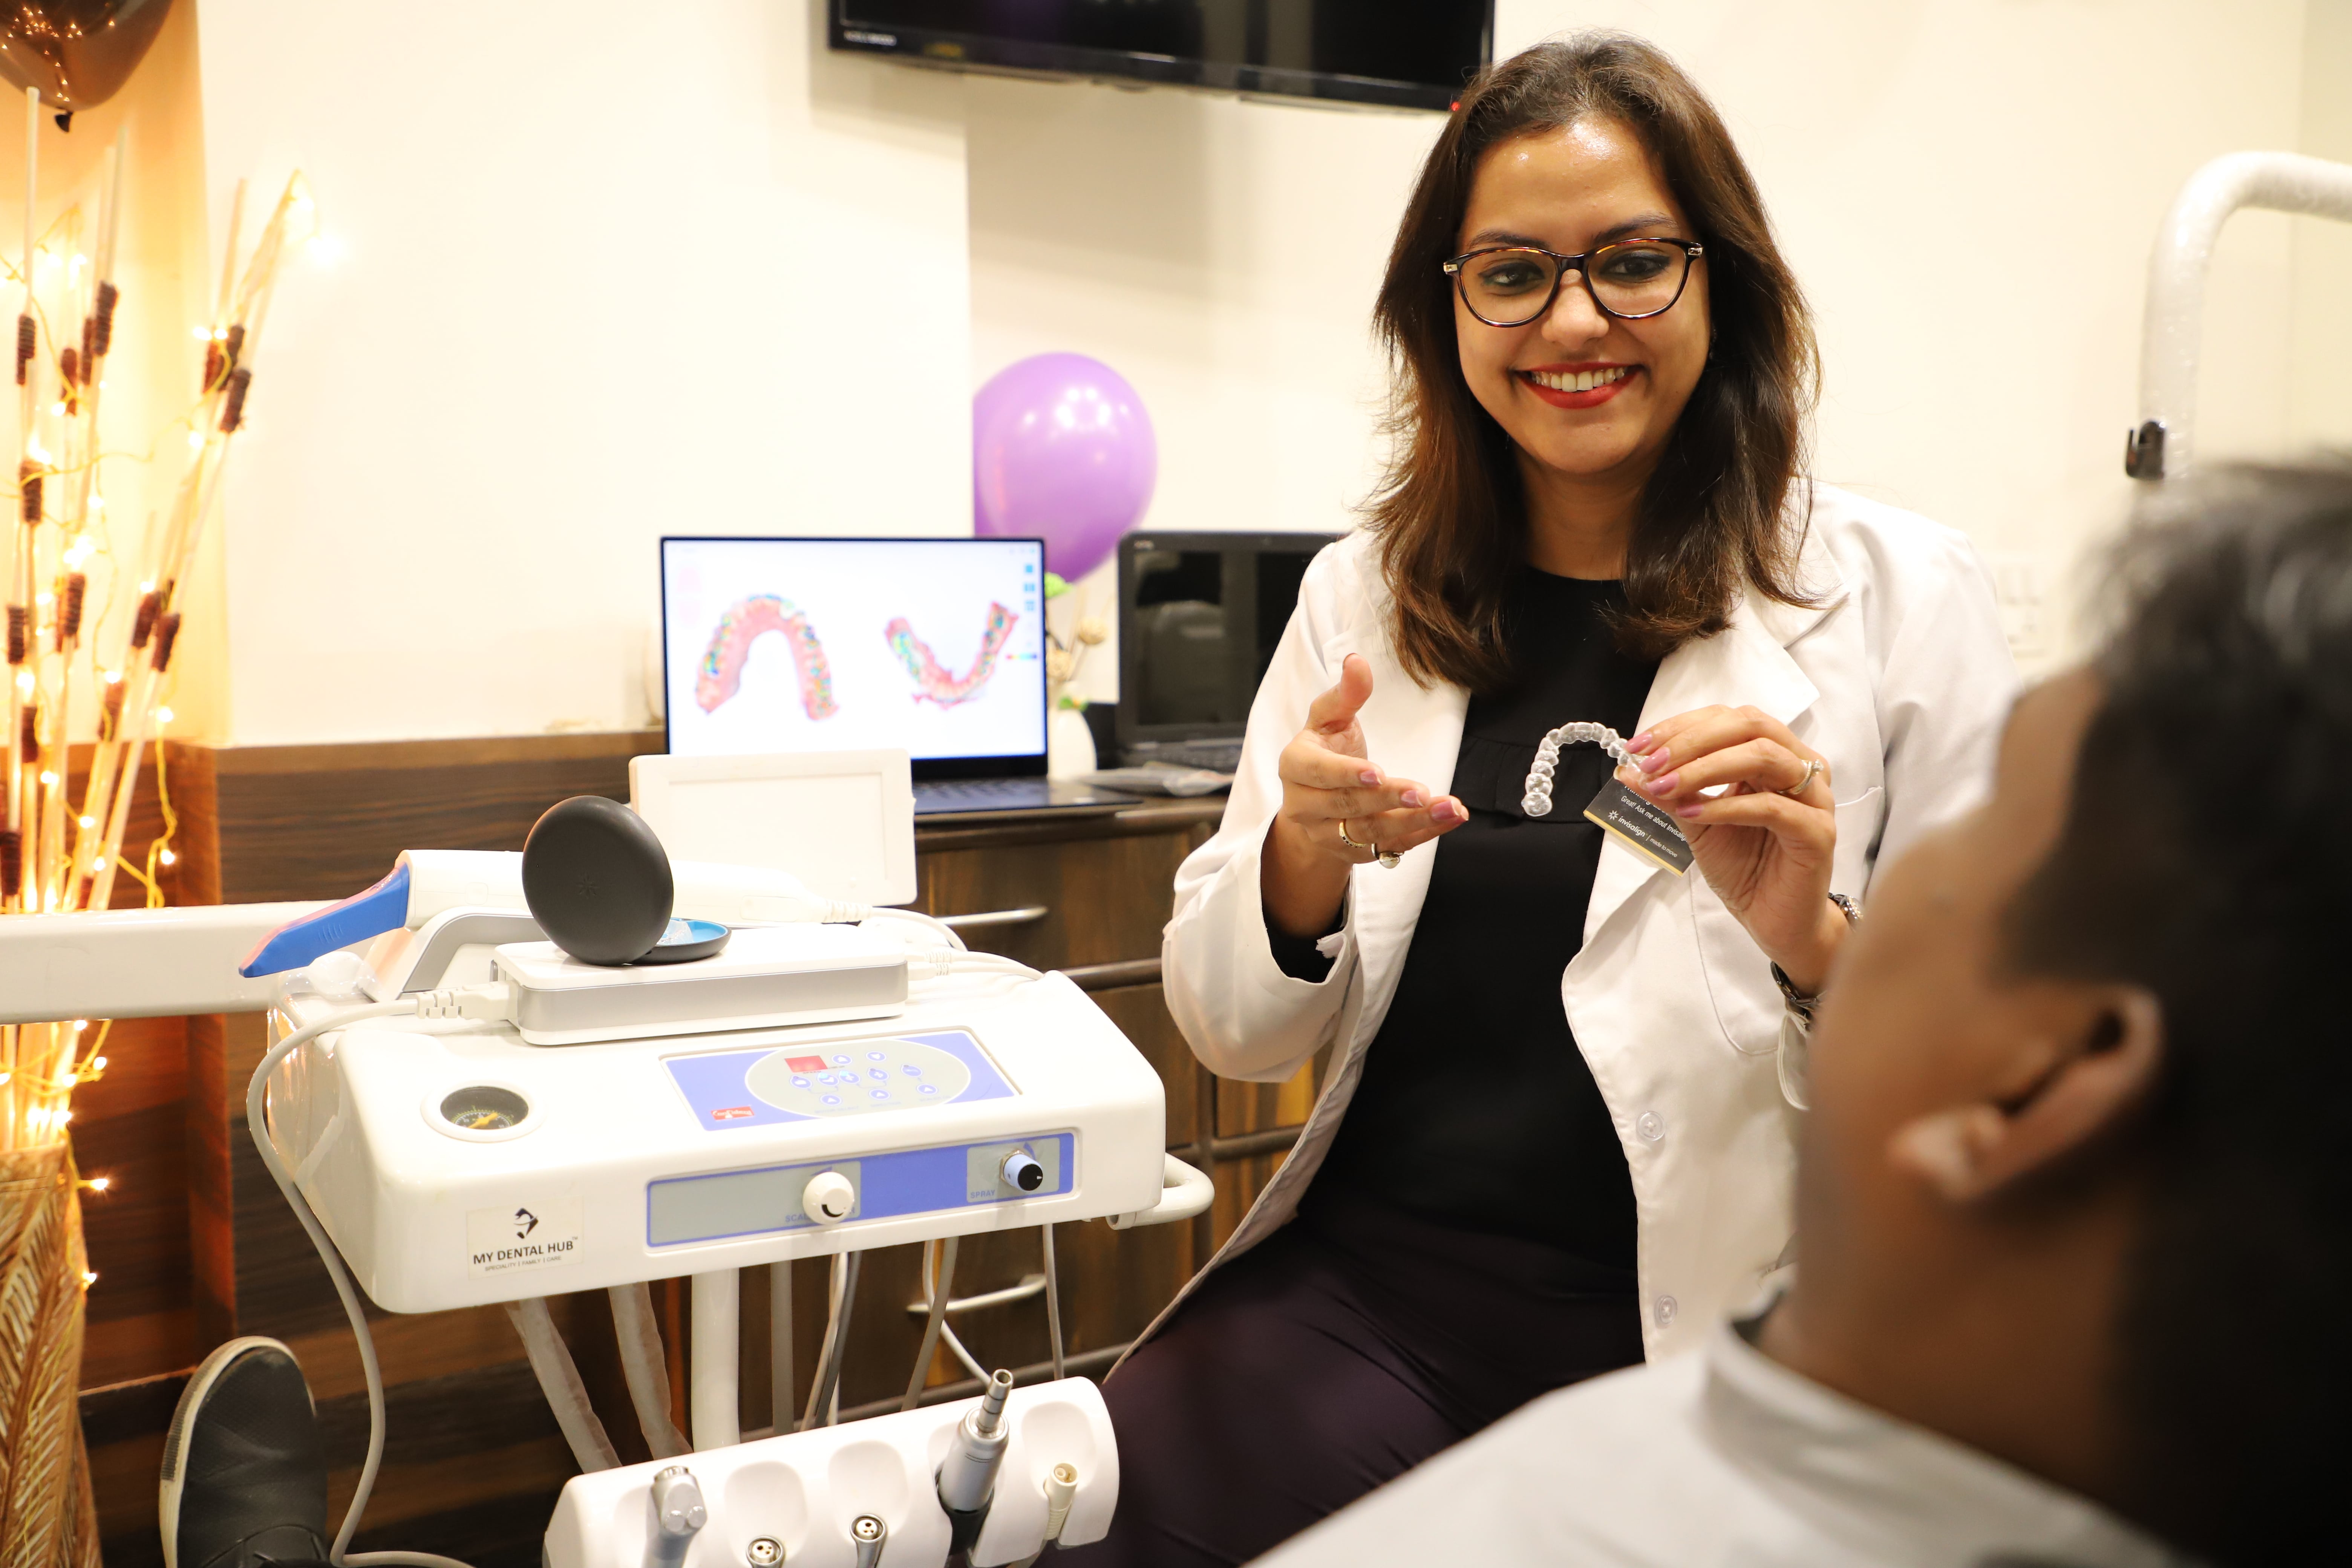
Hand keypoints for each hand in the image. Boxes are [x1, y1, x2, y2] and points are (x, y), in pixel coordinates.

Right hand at [1260, 654, 1465, 938]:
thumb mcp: (1328, 719)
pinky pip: (1389, 847)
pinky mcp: (1352, 853)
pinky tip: (1449, 819)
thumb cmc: (1325, 751)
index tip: (1377, 772)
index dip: (1346, 774)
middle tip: (1422, 792)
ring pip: (1370, 832)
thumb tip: (1357, 661)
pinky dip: (1422, 835)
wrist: (1313, 803)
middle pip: (1347, 805)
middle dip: (1387, 800)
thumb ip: (1345, 694)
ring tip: (1449, 807)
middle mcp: (1304, 805)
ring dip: (1413, 822)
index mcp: (1295, 766)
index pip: (1318, 773)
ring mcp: (1327, 834)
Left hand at [1623, 705, 1846, 992]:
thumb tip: (1629, 769)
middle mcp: (1800, 767)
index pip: (1729, 719)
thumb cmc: (1744, 867)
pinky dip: (1727, 806)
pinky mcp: (1817, 832)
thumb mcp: (1697, 821)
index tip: (1638, 745)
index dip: (1683, 726)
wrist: (1772, 920)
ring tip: (1665, 786)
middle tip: (1650, 762)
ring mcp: (1814, 798)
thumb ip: (1671, 792)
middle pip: (1750, 726)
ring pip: (1764, 757)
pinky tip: (1693, 812)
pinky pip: (1772, 807)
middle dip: (1692, 740)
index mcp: (1774, 755)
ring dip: (1705, 767)